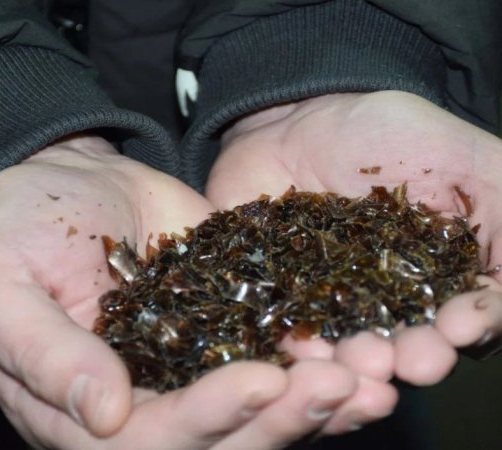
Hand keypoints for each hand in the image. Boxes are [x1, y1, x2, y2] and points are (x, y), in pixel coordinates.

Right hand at [0, 136, 384, 448]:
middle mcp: (143, 406)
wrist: (58, 182)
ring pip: (258, 410)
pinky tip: (364, 352)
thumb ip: (41, 352)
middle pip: (219, 440)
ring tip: (371, 379)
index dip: (204, 422)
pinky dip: (318, 360)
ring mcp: (189, 368)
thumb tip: (101, 414)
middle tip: (336, 385)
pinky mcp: (225, 325)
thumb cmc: (10, 233)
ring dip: (315, 402)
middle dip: (278, 419)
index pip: (147, 442)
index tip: (256, 383)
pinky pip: (274, 354)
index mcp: (78, 413)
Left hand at [206, 91, 501, 387]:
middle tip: (413, 362)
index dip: (471, 324)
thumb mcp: (474, 166)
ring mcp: (326, 302)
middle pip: (403, 343)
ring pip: (343, 344)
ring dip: (355, 360)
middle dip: (413, 355)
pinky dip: (290, 338)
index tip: (462, 325)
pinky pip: (281, 322)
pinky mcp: (274, 294)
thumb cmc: (394, 137)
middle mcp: (383, 303)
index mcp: (436, 280)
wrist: (303, 113)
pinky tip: (300, 347)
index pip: (464, 314)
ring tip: (362, 361)